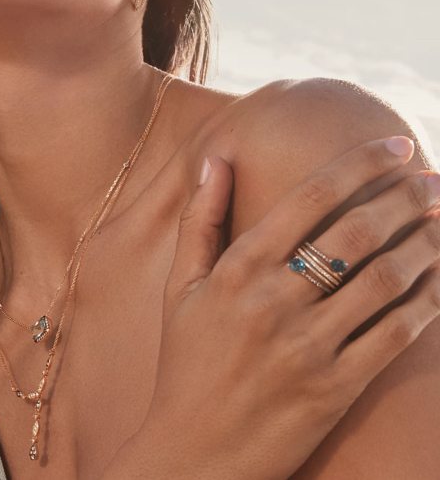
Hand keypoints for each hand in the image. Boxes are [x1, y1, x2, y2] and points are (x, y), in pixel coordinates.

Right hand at [101, 136, 439, 479]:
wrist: (194, 452)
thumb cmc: (185, 362)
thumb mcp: (180, 287)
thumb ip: (200, 220)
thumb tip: (216, 161)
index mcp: (238, 269)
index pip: (310, 199)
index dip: (358, 165)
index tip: (393, 145)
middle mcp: (275, 301)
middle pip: (356, 233)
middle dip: (404, 197)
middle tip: (433, 177)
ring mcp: (308, 346)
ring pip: (385, 280)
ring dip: (426, 243)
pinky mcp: (336, 388)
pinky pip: (395, 335)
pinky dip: (427, 301)